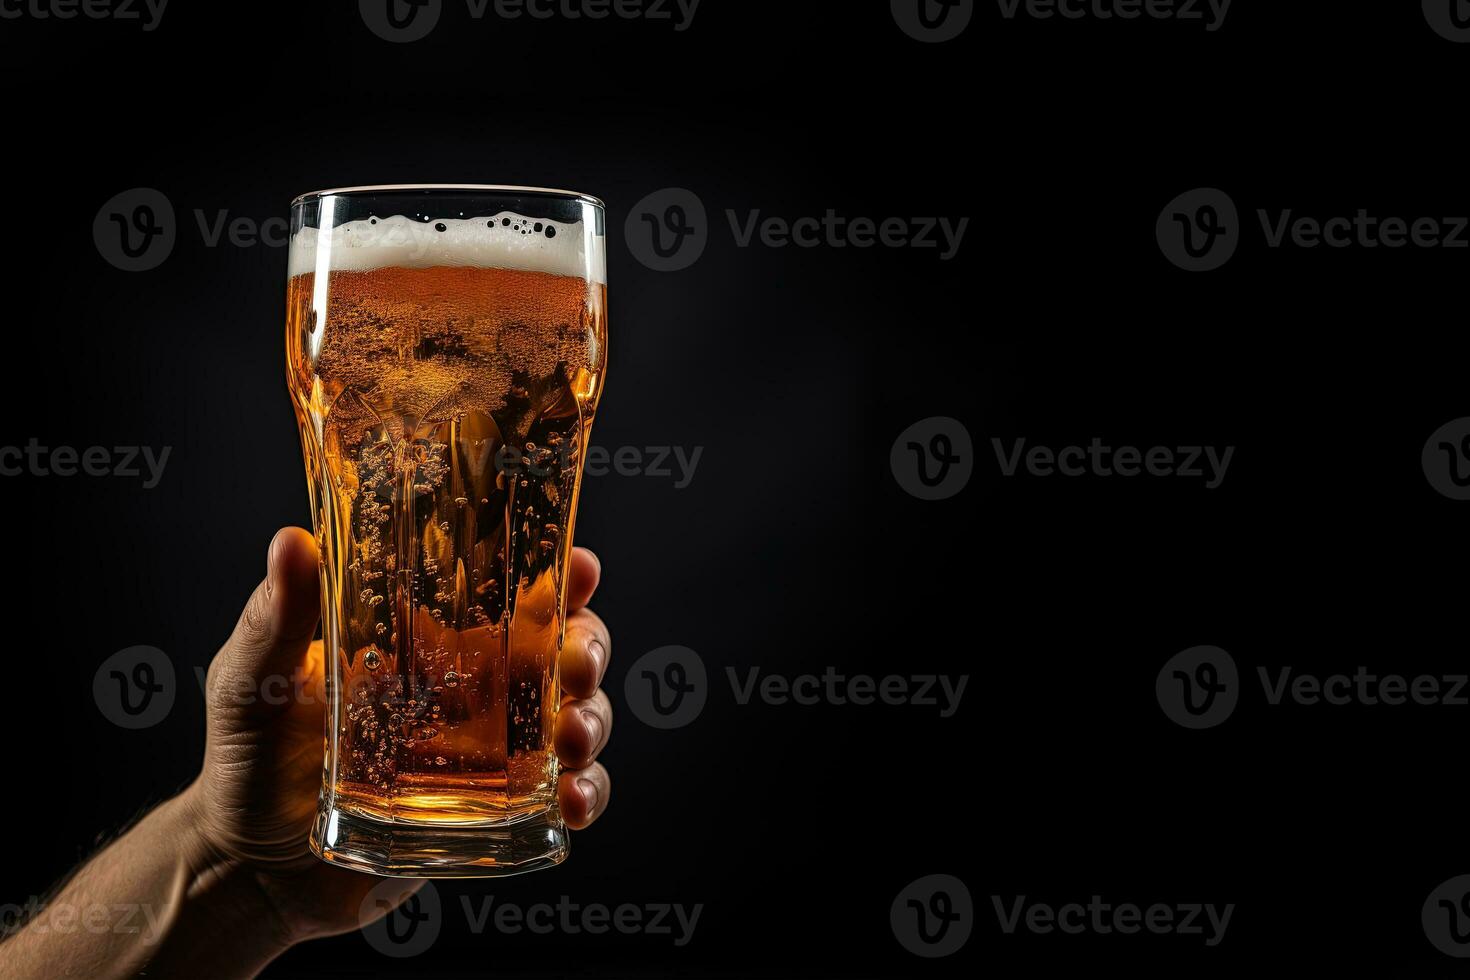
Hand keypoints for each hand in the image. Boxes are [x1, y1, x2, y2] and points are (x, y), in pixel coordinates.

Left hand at [182, 527, 613, 948]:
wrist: (248, 870)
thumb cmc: (248, 761)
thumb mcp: (253, 679)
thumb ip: (275, 618)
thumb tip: (290, 540)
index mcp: (432, 642)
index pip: (510, 592)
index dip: (560, 576)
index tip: (581, 567)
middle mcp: (475, 690)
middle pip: (565, 650)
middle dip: (590, 648)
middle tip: (575, 664)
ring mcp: (493, 754)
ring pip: (579, 718)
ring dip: (593, 720)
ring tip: (571, 739)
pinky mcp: (497, 814)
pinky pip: (566, 797)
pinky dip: (588, 793)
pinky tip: (571, 801)